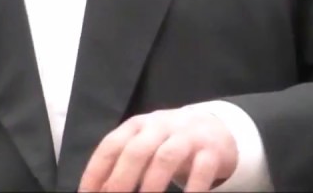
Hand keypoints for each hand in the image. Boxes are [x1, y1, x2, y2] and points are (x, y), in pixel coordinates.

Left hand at [78, 107, 237, 192]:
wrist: (215, 127)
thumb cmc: (170, 141)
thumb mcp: (145, 143)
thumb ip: (123, 161)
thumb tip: (99, 189)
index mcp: (138, 125)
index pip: (111, 145)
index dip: (96, 171)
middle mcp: (160, 127)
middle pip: (136, 151)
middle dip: (121, 179)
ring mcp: (187, 137)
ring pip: (165, 158)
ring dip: (151, 184)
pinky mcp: (211, 150)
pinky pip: (201, 171)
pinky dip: (192, 189)